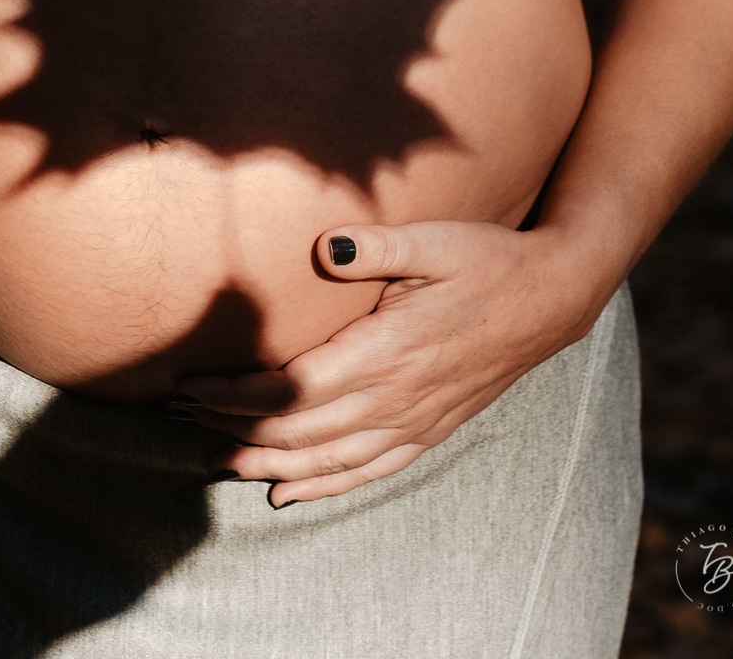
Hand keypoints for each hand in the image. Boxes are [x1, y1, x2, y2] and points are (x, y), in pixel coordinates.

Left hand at [175, 219, 605, 505]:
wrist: (551, 299)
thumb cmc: (487, 259)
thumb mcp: (435, 240)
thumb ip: (377, 247)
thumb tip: (326, 245)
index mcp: (388, 350)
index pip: (293, 388)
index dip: (236, 395)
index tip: (191, 384)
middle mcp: (396, 397)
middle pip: (298, 430)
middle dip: (234, 426)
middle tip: (182, 415)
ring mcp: (414, 420)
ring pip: (327, 460)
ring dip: (267, 462)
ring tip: (215, 459)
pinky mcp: (429, 430)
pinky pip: (368, 471)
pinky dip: (323, 485)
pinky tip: (287, 492)